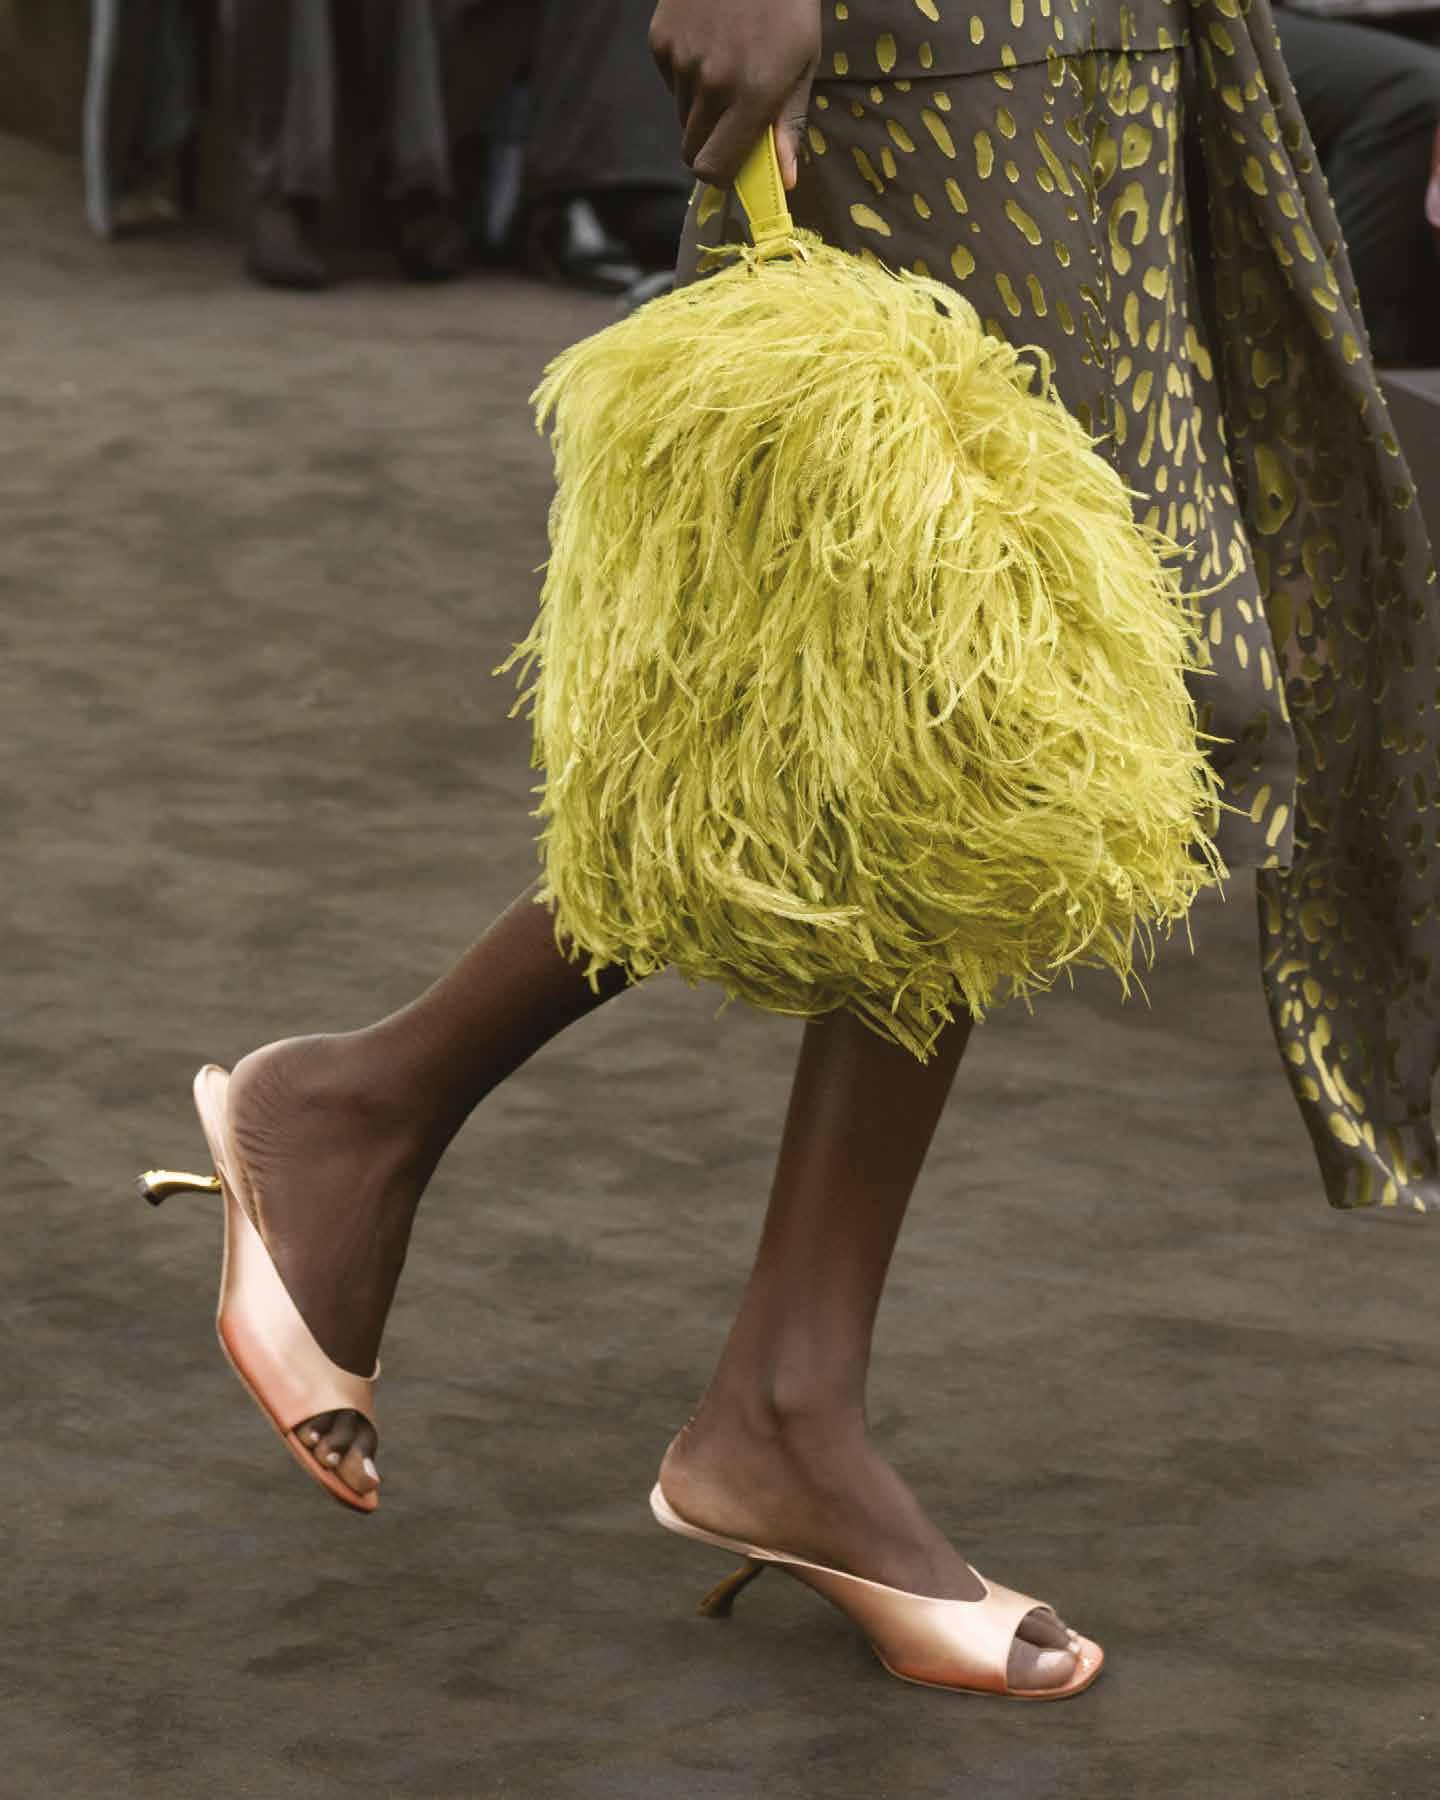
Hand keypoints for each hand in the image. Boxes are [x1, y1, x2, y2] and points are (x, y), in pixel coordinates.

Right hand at [648, 0, 820, 191]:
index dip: (720, 174)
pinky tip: (707, 42)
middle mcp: (711, 85)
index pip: (712, 169)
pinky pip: (669, 81)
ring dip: (699, 107)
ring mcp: (681, 62)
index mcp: (751, 97)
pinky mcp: (660, 41)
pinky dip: (685, 75)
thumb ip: (789, 124)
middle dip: (710, 144)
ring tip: (724, 67)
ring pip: (682, 115)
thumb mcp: (803, 63)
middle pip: (692, 149)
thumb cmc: (787, 5)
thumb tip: (784, 181)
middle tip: (731, 119)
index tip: (732, 165)